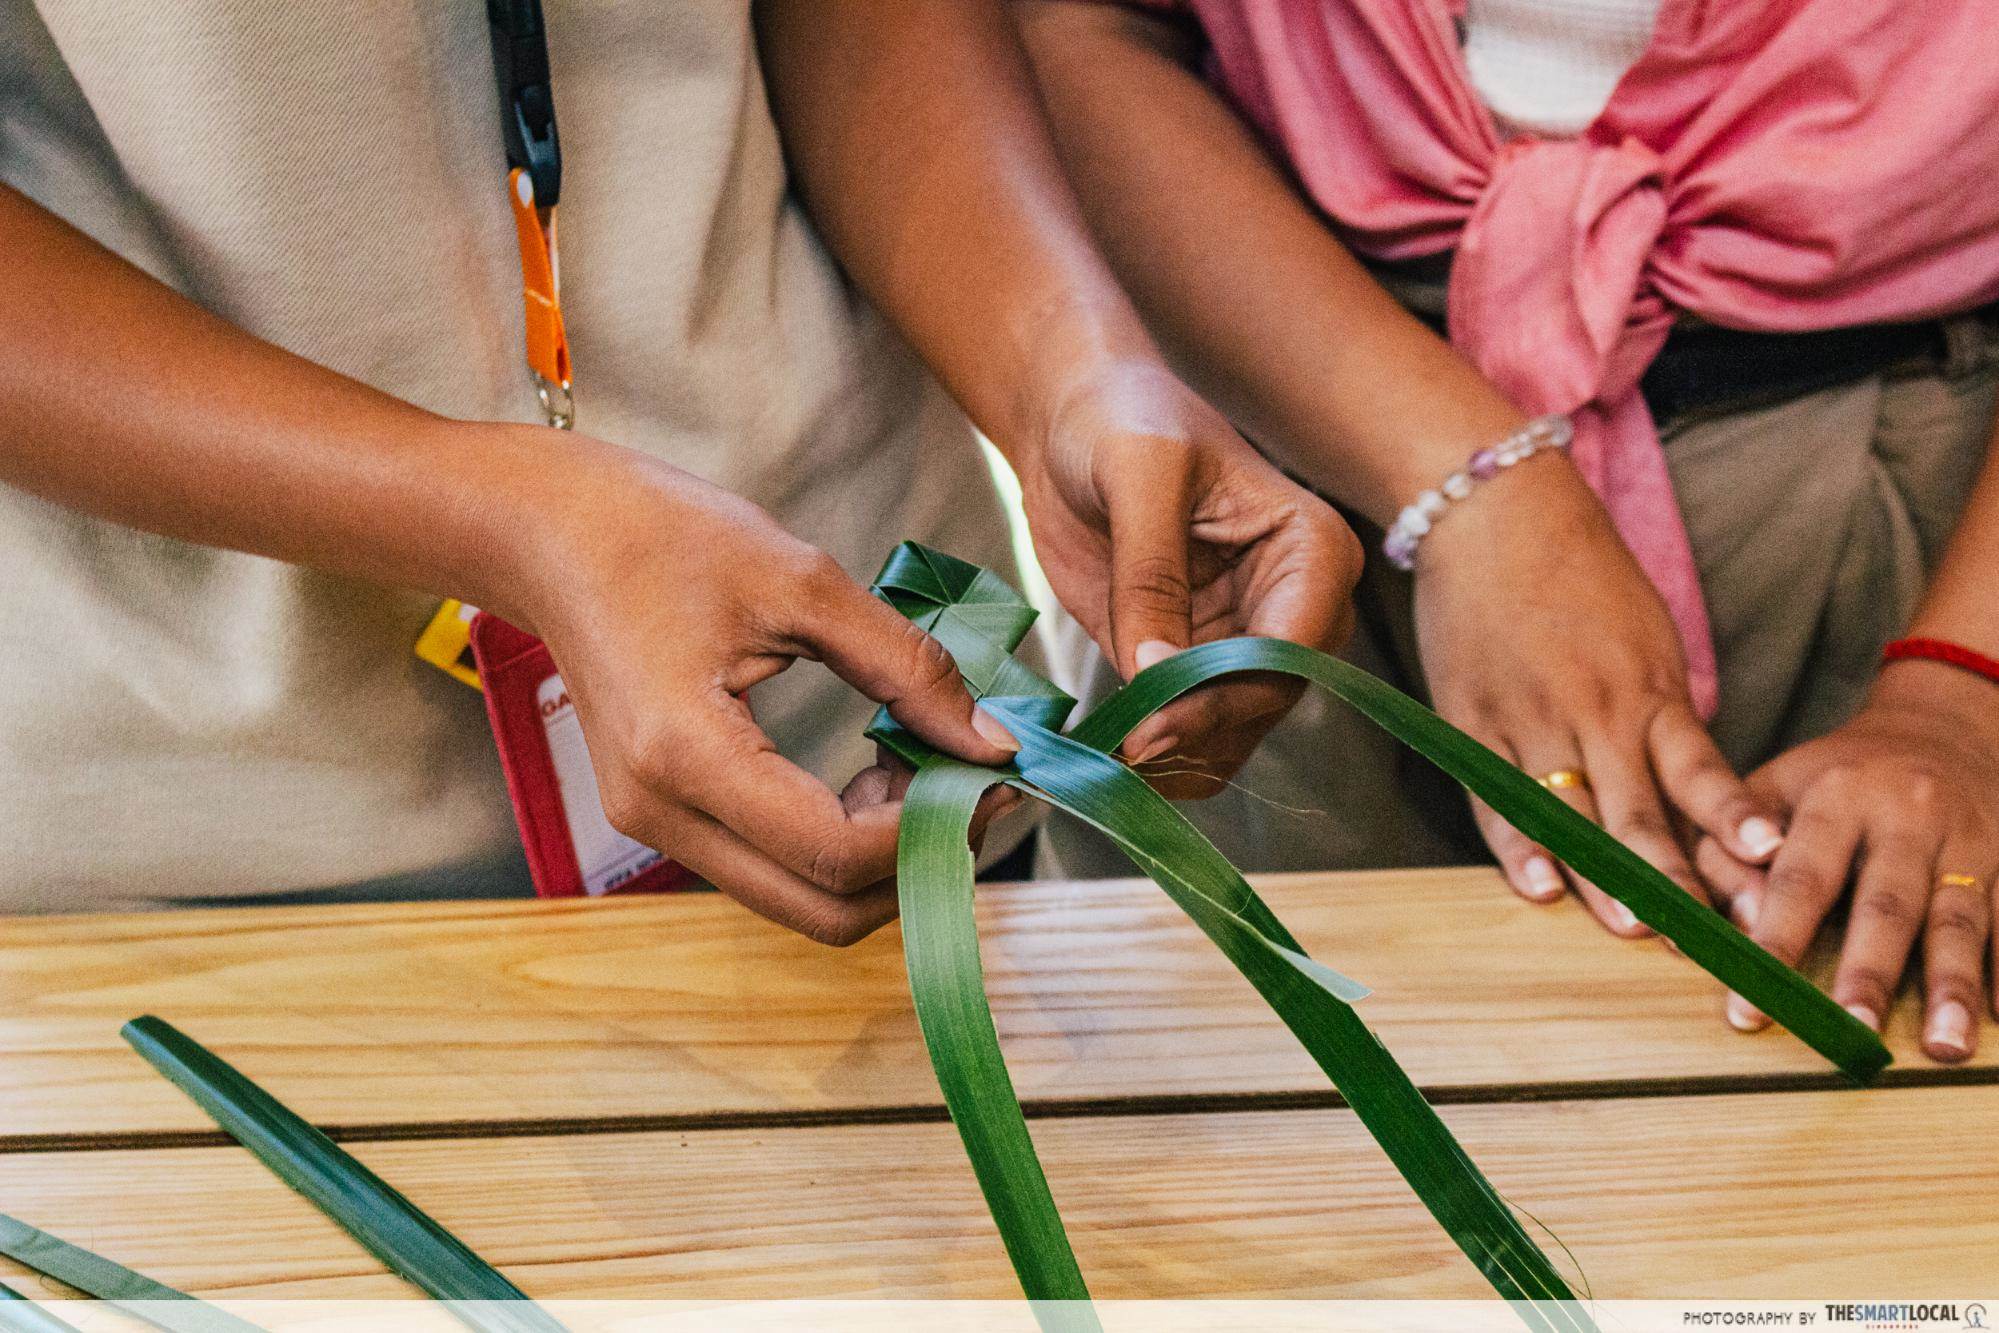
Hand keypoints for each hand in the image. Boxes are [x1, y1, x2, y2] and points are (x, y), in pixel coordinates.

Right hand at [483, 426, 1020, 944]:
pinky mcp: (664, 818)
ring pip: (802, 903)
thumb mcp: (804, 581)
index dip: (933, 831)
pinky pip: (772, 869)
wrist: (551, 532)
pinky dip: (839, 844)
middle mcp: (662, 815)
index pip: (837, 855)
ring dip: (880, 859)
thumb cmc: (664, 534)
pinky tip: (870, 773)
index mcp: (687, 754)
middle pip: (824, 913)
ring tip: (919, 769)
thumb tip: (991, 744)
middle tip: (970, 788)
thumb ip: (907, 669)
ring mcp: (655, 827)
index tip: (991, 778)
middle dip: (917, 865)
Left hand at [1011, 361, 1360, 796]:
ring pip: (1234, 728)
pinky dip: (1156, 749)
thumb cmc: (1119, 418)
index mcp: (1310, 548)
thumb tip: (1156, 673)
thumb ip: (1150, 572)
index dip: (1227, 692)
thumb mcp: (1136, 475)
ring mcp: (1243, 640)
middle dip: (1199, 729)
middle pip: (1266, 697)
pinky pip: (1191, 727)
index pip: (1292, 646)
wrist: (1070, 422)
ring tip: (1111, 764)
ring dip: (1179, 754)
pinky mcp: (1190, 662)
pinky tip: (1107, 756)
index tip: (1155, 722)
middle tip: (1127, 748)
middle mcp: (1294, 605)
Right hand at [1412, 454, 1784, 933]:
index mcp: (1649, 689)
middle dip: (1676, 880)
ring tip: (1635, 929)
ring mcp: (1531, 718)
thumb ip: (1664, 715)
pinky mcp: (1471, 719)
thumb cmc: (1578, 573)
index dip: (1733, 827)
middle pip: (1642, 811)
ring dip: (1606, 878)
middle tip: (1707, 937)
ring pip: (1574, 814)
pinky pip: (1496, 795)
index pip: (1701, 774)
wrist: (1494, 510)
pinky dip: (1518, 845)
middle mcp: (1596, 711)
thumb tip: (1694, 795)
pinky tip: (1538, 886)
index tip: (1770, 871)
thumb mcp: (1644, 637)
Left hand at [1695, 661, 1998, 1061]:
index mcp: (1835, 798)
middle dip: (1870, 972)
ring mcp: (1967, 841)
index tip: (1749, 1008)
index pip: (1800, 878)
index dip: (1774, 942)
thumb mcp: (1771, 788)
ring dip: (1954, 986)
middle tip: (1855, 1034)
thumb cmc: (1835, 777)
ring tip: (1943, 1048)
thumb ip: (1732, 851)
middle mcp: (1906, 817)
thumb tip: (1733, 924)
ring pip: (1961, 917)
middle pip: (1887, 903)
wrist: (1941, 728)